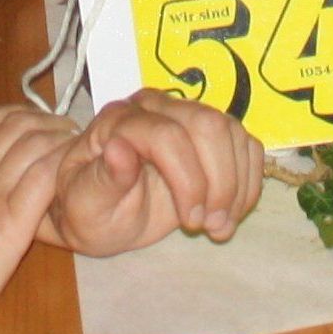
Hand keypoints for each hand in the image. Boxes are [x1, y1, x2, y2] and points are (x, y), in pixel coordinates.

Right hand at [0, 108, 75, 333]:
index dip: (9, 115)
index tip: (29, 121)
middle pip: (10, 126)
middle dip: (43, 119)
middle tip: (64, 128)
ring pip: (30, 144)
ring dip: (58, 137)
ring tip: (75, 142)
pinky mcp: (7, 227)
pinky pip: (40, 180)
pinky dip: (60, 166)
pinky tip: (72, 169)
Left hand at [44, 89, 264, 253]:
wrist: (100, 210)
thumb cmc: (88, 207)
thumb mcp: (84, 205)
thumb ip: (101, 179)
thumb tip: (119, 150)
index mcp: (120, 120)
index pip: (166, 135)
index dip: (188, 180)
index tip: (190, 223)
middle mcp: (154, 107)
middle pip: (208, 125)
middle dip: (219, 182)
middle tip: (210, 226)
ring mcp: (185, 114)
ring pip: (232, 133)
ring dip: (236, 187)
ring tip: (218, 226)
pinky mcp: (210, 135)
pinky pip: (247, 146)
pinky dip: (248, 184)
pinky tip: (229, 212)